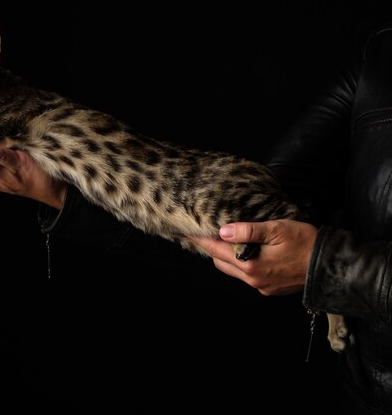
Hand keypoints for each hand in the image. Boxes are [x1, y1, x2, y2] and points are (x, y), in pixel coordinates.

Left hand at [190, 220, 317, 295]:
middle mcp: (253, 279)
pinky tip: (243, 252)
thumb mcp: (277, 229)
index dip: (200, 240)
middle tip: (203, 233)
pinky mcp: (270, 289)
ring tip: (220, 240)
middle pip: (220, 262)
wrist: (331, 266)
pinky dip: (239, 264)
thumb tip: (222, 231)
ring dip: (225, 256)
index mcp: (251, 265)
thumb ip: (248, 230)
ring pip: (232, 270)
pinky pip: (247, 276)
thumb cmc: (305, 243)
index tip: (187, 232)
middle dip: (210, 248)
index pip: (216, 250)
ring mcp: (261, 286)